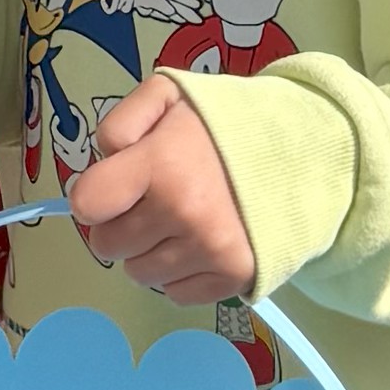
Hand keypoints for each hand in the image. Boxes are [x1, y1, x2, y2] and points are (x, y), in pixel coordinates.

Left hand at [69, 75, 256, 299]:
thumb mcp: (169, 95)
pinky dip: (179, 274)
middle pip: (107, 245)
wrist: (301, 151)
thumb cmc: (225, 124)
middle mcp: (183, 213)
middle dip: (120, 224)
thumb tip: (101, 162)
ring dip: (149, 251)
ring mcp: (209, 251)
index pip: (87, 204)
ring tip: (179, 221)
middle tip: (151, 201)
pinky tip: (199, 243)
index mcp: (161, 164)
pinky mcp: (231, 279)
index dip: (95, 194)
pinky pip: (173, 294)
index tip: (117, 186)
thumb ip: (121, 121)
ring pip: (138, 274)